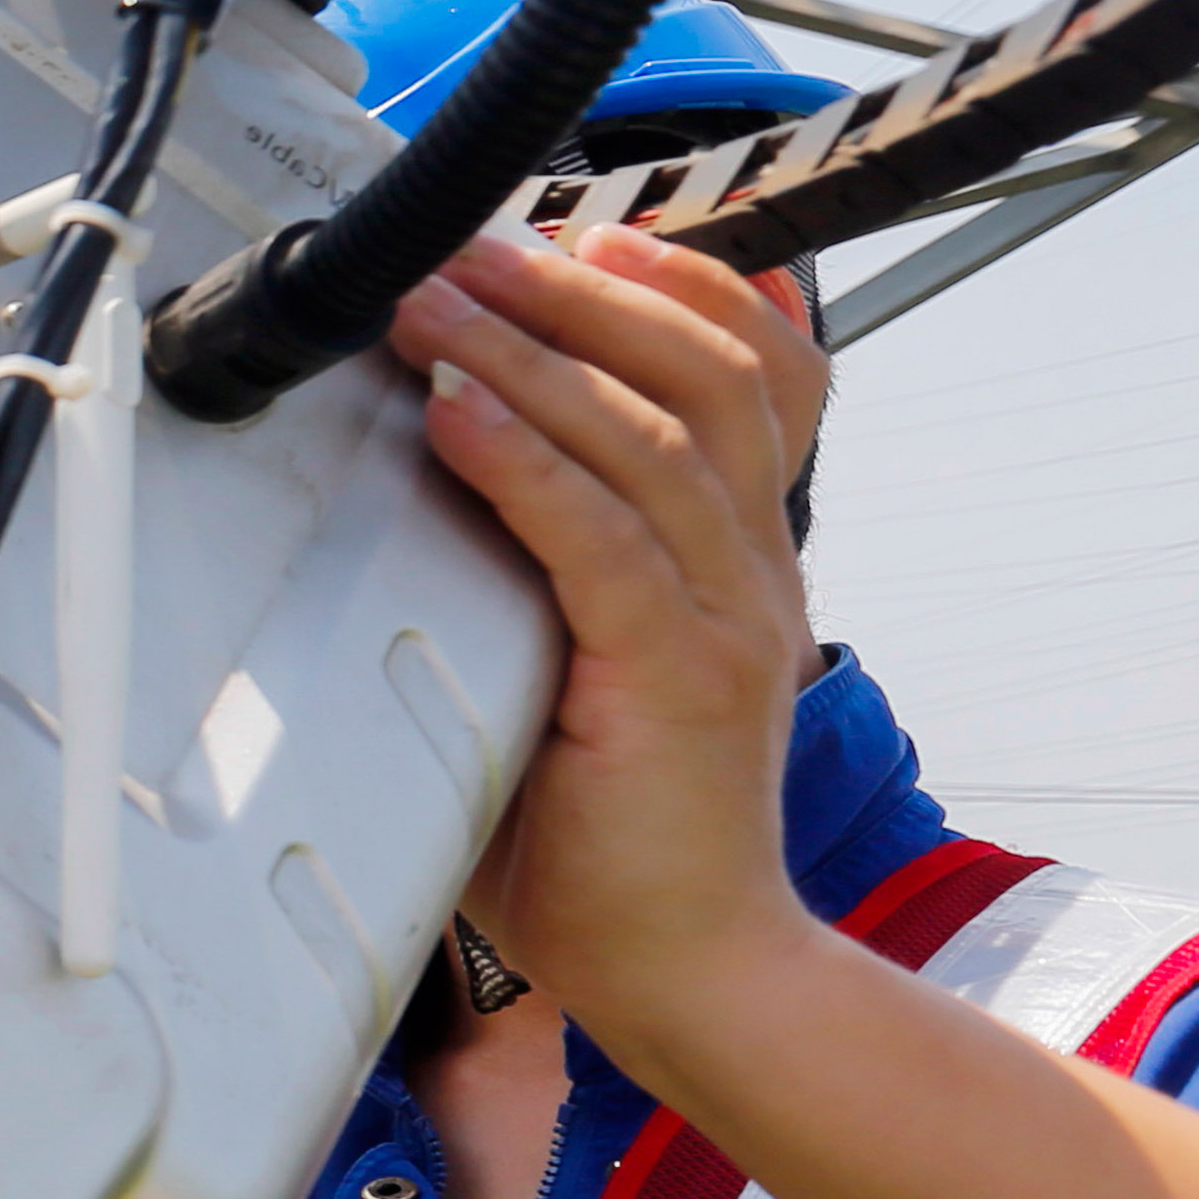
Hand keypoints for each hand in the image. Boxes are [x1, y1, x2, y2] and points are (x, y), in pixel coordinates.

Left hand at [389, 225, 830, 1078]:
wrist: (694, 969)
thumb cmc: (611, 832)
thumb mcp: (579, 665)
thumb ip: (547, 570)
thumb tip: (444, 473)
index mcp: (746, 557)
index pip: (762, 373)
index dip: (686, 282)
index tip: (582, 229)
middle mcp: (755, 569)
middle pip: (706, 372)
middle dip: (585, 288)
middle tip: (474, 241)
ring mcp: (727, 620)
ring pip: (651, 437)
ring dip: (532, 350)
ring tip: (436, 298)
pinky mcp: (677, 679)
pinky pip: (602, 541)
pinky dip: (523, 463)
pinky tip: (454, 411)